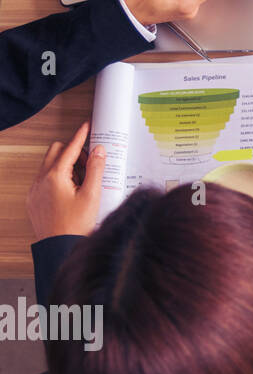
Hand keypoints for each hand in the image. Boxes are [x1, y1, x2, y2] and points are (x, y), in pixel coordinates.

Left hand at [27, 122, 104, 239]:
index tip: (87, 126)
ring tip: (82, 180)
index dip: (81, 136)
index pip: (69, 148)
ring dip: (65, 165)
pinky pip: (44, 179)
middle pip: (55, 152)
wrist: (59, 247)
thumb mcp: (92, 195)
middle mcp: (41, 180)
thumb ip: (95, 169)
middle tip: (89, 160)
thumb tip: (98, 150)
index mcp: (55, 177)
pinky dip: (57, 177)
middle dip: (72, 150)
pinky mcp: (34, 199)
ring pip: (49, 165)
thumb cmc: (76, 224)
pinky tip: (72, 190)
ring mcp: (35, 190)